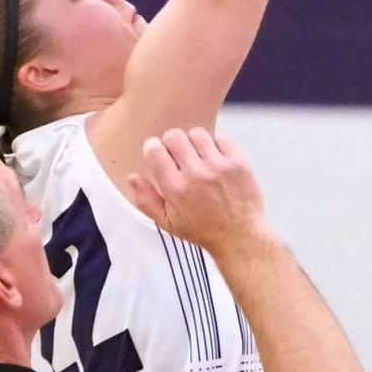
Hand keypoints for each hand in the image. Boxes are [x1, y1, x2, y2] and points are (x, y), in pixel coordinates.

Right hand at [128, 128, 266, 250]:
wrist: (240, 237)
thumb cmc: (202, 230)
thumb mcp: (167, 222)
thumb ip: (146, 200)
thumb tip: (132, 176)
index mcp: (175, 189)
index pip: (154, 150)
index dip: (153, 149)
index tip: (159, 155)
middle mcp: (196, 175)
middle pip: (174, 136)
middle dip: (172, 143)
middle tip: (179, 157)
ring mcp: (219, 167)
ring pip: (197, 134)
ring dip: (194, 143)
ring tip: (198, 158)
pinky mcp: (238, 163)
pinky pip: (221, 139)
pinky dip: (216, 146)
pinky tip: (216, 161)